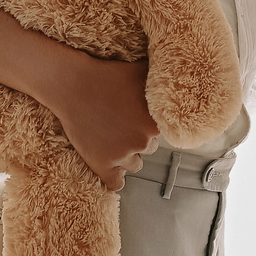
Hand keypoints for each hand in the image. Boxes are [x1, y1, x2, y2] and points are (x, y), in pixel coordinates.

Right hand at [51, 54, 160, 191]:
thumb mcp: (142, 72)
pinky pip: (116, 183)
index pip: (163, 132)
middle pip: (149, 147)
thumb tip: (183, 79)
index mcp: (156, 121)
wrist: (73, 84)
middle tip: (121, 123)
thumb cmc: (107, 75)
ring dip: (127, 154)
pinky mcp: (103, 165)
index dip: (150, 124)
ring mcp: (123, 155)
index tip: (139, 118)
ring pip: (135, 164)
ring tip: (113, 138)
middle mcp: (143, 140)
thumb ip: (163, 80)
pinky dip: (115, 177)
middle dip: (138, 137)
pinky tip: (112, 168)